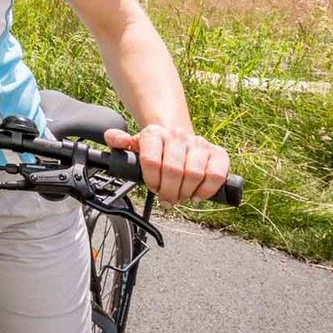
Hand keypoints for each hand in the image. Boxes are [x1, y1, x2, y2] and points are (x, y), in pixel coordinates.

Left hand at [103, 123, 229, 205]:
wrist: (177, 136)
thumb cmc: (155, 148)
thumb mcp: (133, 144)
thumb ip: (118, 141)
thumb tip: (114, 139)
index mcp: (154, 134)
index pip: (152, 161)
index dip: (152, 181)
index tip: (153, 188)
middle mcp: (178, 136)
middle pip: (173, 171)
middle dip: (168, 191)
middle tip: (167, 198)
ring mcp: (199, 144)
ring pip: (194, 174)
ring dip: (185, 192)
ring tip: (180, 195)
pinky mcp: (218, 153)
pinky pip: (216, 175)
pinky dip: (207, 190)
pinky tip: (197, 194)